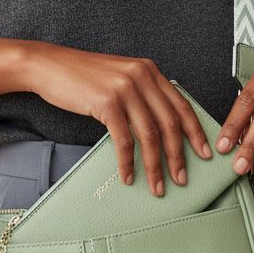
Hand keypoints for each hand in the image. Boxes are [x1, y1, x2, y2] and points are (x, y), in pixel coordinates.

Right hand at [23, 42, 212, 196]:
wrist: (48, 65)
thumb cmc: (82, 76)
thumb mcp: (120, 76)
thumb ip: (141, 92)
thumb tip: (160, 125)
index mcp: (149, 70)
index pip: (181, 104)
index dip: (195, 131)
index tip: (205, 153)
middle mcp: (141, 76)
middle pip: (170, 123)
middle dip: (179, 155)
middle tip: (183, 178)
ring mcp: (125, 89)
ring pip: (150, 135)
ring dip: (156, 165)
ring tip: (157, 186)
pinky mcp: (107, 102)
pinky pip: (124, 140)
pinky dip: (127, 162)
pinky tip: (128, 176)